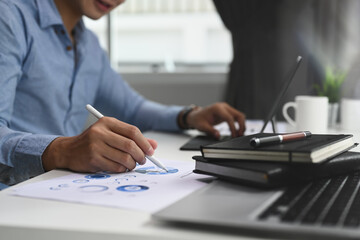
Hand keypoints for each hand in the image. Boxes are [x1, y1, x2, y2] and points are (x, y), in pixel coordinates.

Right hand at [42, 117, 156, 172]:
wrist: (68, 150)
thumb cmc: (93, 142)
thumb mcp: (111, 134)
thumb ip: (132, 138)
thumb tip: (154, 145)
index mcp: (107, 122)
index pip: (132, 131)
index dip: (145, 142)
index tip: (151, 151)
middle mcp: (100, 132)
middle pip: (130, 145)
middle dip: (141, 155)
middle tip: (143, 160)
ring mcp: (95, 146)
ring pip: (124, 158)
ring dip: (132, 164)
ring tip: (132, 164)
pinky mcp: (93, 159)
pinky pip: (116, 167)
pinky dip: (122, 169)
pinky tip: (121, 167)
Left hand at [186, 102, 245, 138]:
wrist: (196, 116)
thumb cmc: (198, 120)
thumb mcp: (202, 127)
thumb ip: (210, 131)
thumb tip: (218, 136)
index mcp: (217, 108)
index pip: (229, 117)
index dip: (233, 127)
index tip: (234, 135)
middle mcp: (223, 106)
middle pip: (238, 114)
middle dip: (241, 125)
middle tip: (240, 135)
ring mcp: (226, 108)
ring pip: (239, 115)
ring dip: (241, 124)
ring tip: (240, 134)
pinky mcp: (227, 112)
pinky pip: (236, 117)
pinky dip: (239, 123)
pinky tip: (238, 131)